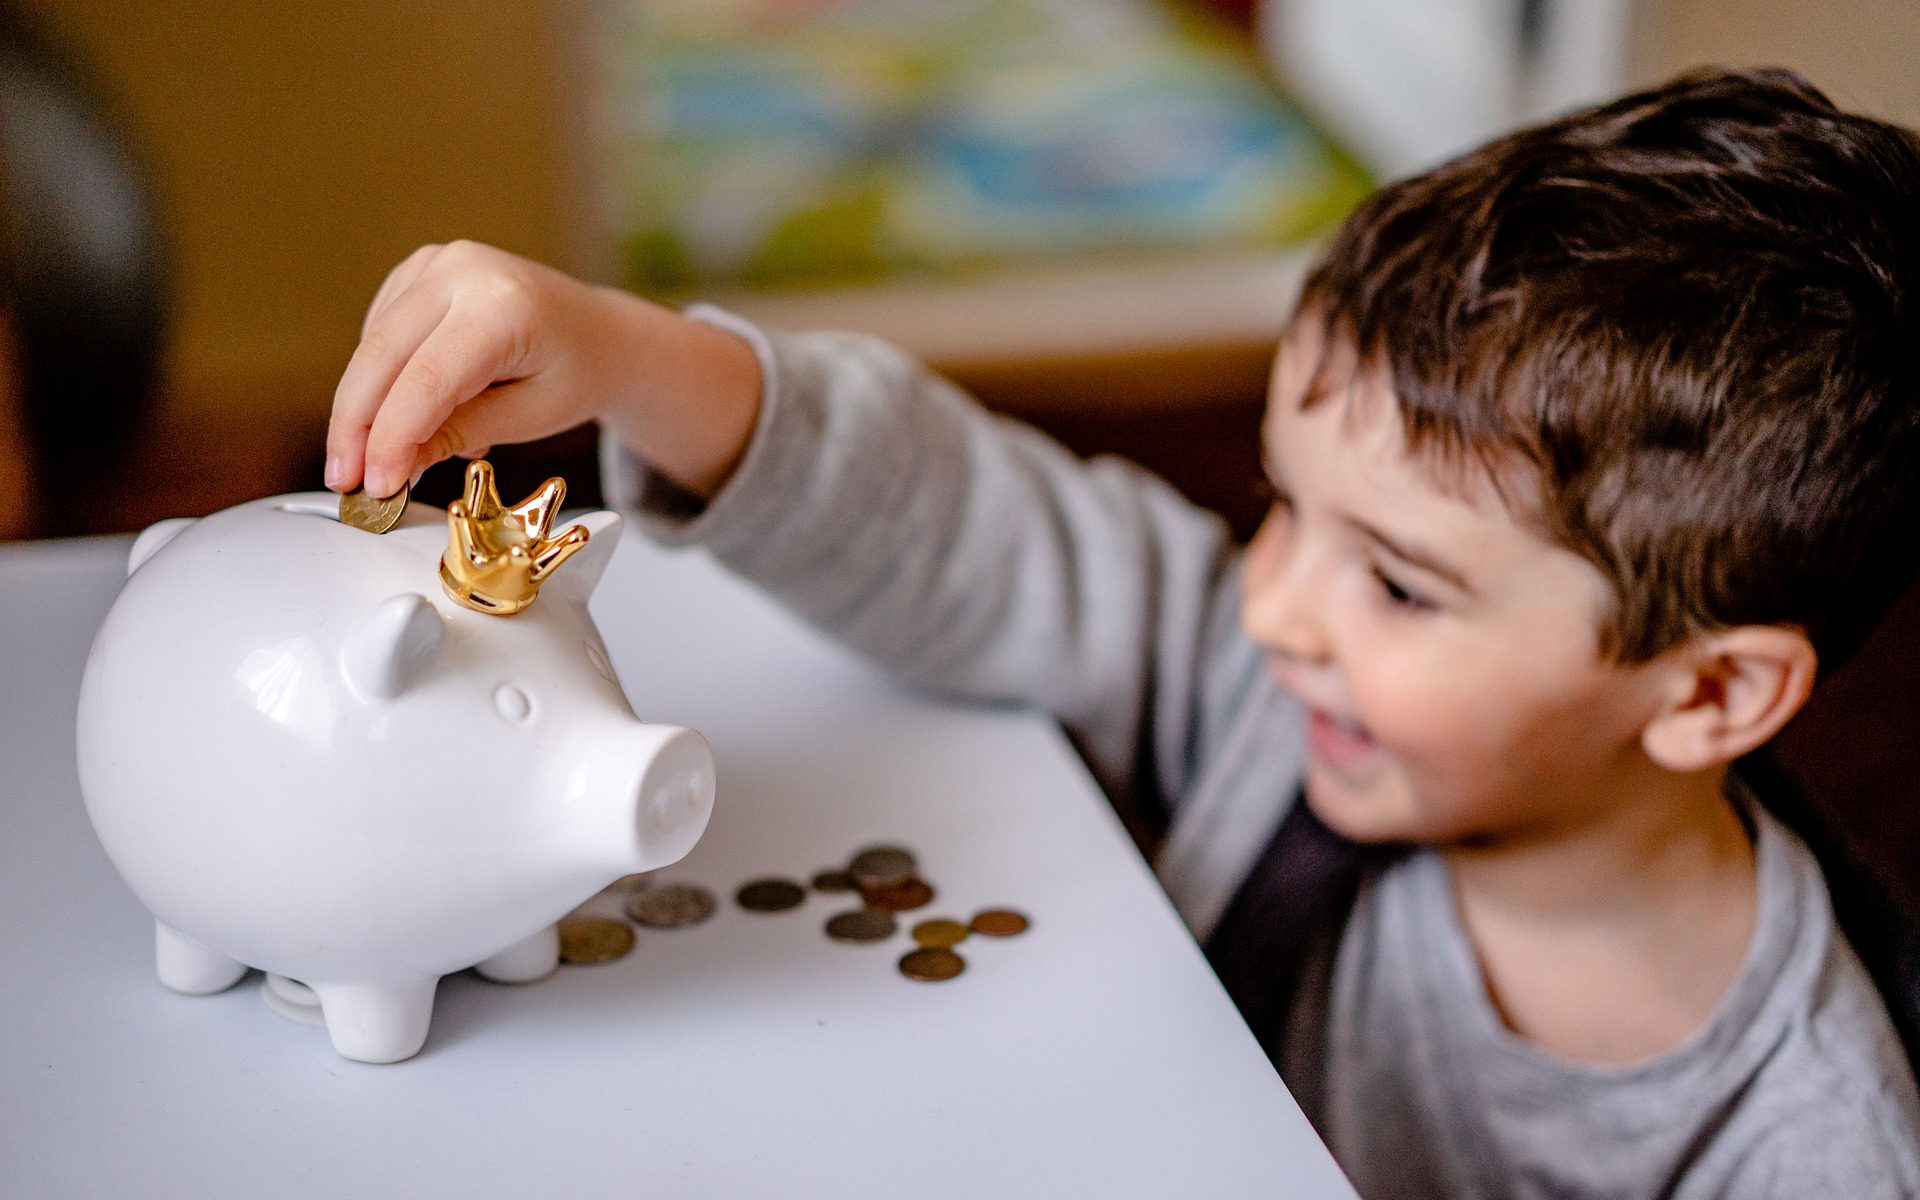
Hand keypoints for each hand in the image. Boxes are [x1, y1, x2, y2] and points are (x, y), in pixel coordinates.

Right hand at [325, 240, 759, 500]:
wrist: (598, 333)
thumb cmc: (574, 375)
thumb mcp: (528, 417)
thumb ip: (458, 433)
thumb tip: (390, 464)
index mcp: (505, 306)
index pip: (427, 379)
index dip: (391, 436)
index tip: (373, 485)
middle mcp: (466, 270)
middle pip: (383, 354)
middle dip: (356, 425)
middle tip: (345, 481)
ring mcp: (439, 261)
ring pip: (372, 343)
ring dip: (362, 406)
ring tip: (379, 460)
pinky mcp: (421, 268)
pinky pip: (380, 329)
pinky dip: (380, 377)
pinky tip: (404, 412)